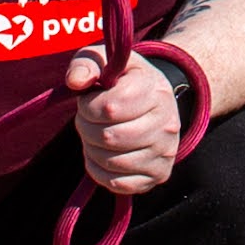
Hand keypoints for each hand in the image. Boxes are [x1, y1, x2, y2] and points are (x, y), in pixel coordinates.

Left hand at [63, 48, 186, 193]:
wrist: (155, 101)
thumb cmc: (122, 80)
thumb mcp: (105, 61)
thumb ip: (86, 64)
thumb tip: (76, 81)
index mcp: (155, 90)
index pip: (109, 107)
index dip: (88, 106)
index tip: (89, 100)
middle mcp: (168, 123)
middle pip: (108, 137)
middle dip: (86, 128)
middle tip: (89, 119)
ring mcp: (166, 151)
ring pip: (111, 161)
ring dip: (91, 149)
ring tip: (96, 134)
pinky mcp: (159, 175)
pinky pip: (117, 183)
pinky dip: (99, 170)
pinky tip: (102, 154)